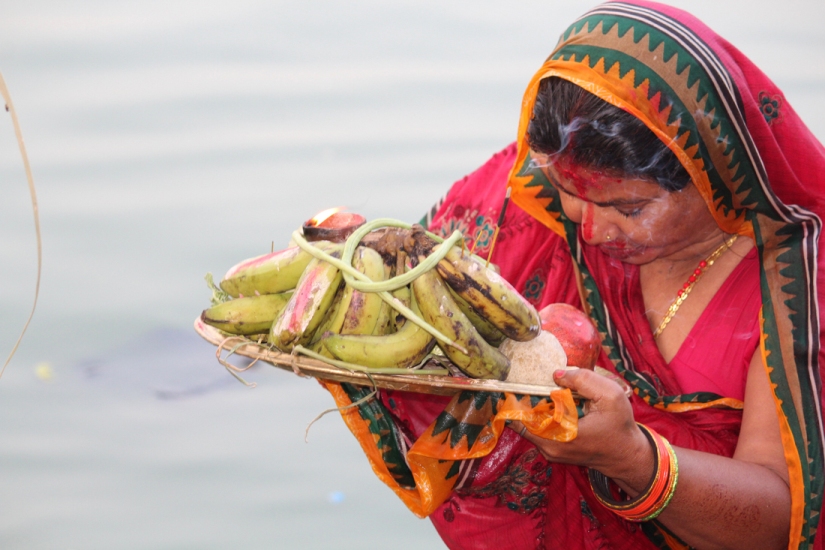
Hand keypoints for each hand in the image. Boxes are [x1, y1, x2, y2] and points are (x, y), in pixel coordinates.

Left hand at [510, 368, 653, 489]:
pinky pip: (537, 431)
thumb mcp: (610, 396)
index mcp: (561, 434)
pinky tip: (552, 404)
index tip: (514, 384)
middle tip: (527, 383)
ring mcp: (550, 451)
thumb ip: (583, 380)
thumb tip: (556, 374)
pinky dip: (540, 416)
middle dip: (523, 400)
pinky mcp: (553, 451)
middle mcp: (550, 446)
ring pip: (529, 425)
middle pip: (522, 420)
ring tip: (541, 391)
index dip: (516, 399)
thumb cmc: (619, 426)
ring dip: (532, 408)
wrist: (627, 455)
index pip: (523, 418)